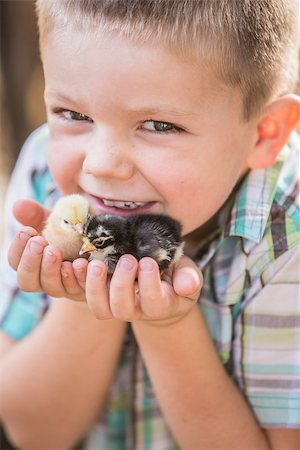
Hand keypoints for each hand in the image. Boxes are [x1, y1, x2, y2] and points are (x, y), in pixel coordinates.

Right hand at [8, 200, 88, 301]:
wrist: (106, 245)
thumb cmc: (73, 234)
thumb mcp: (55, 221)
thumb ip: (36, 214)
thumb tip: (18, 205)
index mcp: (34, 262)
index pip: (16, 262)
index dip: (18, 249)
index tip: (27, 231)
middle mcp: (46, 279)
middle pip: (27, 281)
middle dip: (31, 262)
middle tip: (39, 243)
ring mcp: (66, 287)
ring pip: (52, 287)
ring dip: (51, 269)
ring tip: (55, 251)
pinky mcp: (87, 289)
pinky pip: (80, 288)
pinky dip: (78, 276)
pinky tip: (80, 263)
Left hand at [85, 254, 201, 324]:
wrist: (158, 285)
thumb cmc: (175, 276)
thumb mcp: (187, 274)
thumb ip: (190, 278)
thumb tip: (188, 285)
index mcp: (160, 306)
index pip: (154, 303)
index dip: (150, 285)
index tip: (148, 262)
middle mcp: (136, 310)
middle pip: (123, 309)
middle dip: (122, 284)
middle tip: (128, 259)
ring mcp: (116, 305)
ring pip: (100, 308)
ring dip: (95, 286)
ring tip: (96, 263)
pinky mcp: (101, 296)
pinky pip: (85, 297)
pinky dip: (78, 282)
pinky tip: (77, 264)